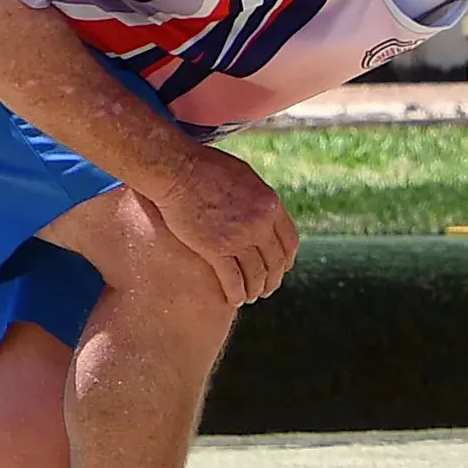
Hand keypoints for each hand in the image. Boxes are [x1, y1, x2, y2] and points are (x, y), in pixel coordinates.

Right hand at [145, 145, 300, 304]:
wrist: (177, 169)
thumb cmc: (205, 167)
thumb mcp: (244, 177)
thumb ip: (257, 198)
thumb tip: (264, 210)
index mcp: (270, 204)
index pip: (289, 241)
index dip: (286, 260)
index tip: (281, 269)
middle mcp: (260, 223)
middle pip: (275, 262)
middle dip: (272, 280)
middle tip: (266, 290)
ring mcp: (239, 237)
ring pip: (256, 275)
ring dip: (255, 290)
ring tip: (249, 297)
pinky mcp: (215, 249)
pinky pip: (233, 280)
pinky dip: (236, 294)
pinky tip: (234, 300)